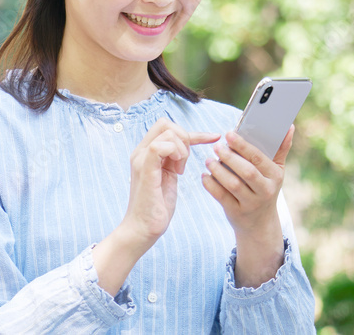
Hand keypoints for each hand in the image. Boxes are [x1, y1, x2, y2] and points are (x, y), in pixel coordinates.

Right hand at [121, 118, 219, 245]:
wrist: (143, 229)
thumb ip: (172, 159)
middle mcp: (140, 151)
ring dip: (182, 148)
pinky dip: (176, 152)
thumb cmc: (157, 206)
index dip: (191, 131)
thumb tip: (186, 146)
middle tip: (185, 161)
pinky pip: (160, 146)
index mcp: (145, 152)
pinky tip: (178, 170)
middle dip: (185, 137)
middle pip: (165, 123)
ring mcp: (141, 159)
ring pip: (166, 131)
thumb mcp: (168, 176)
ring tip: (180, 169)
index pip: (166, 126)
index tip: (213, 138)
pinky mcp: (145, 169)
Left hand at [202, 124, 294, 237]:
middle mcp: (265, 191)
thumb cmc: (265, 188)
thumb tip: (289, 126)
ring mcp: (251, 203)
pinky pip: (222, 197)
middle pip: (247, 172)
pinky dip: (211, 185)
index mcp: (275, 176)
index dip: (243, 146)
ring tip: (209, 160)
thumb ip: (281, 149)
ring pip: (233, 185)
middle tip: (216, 146)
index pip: (259, 158)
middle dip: (230, 157)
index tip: (229, 134)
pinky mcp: (236, 212)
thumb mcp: (276, 171)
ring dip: (218, 171)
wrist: (260, 224)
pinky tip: (205, 175)